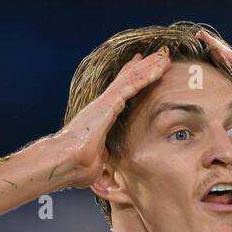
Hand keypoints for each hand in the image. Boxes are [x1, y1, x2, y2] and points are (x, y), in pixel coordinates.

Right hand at [54, 49, 173, 188]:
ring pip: (132, 78)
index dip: (133, 77)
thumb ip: (105, 160)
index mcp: (102, 115)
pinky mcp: (109, 104)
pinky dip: (146, 76)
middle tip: (160, 56)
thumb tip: (109, 175)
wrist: (67, 162)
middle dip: (145, 67)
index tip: (144, 67)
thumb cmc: (78, 166)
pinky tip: (158, 68)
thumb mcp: (99, 162)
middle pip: (128, 79)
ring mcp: (106, 102)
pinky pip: (132, 86)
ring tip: (164, 56)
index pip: (121, 91)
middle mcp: (104, 104)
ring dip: (150, 67)